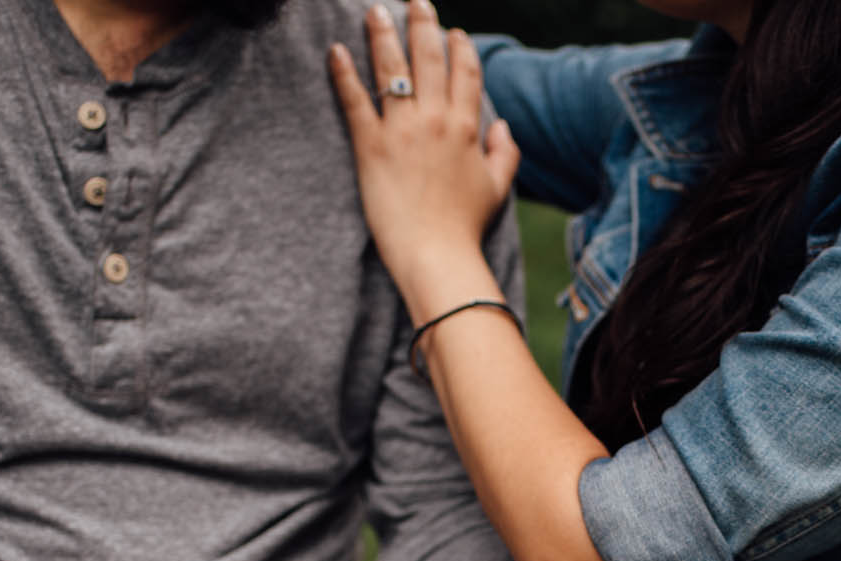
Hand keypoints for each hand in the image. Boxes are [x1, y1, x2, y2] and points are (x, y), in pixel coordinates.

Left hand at [329, 1, 519, 291]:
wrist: (436, 255)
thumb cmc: (466, 227)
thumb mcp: (498, 188)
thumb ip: (505, 152)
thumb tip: (502, 125)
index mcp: (467, 127)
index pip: (465, 72)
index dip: (459, 47)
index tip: (452, 32)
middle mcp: (436, 120)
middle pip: (428, 58)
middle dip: (421, 24)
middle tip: (413, 1)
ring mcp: (402, 130)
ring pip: (392, 70)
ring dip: (381, 35)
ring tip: (373, 11)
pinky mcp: (371, 147)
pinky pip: (355, 100)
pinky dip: (343, 73)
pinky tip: (335, 51)